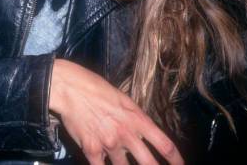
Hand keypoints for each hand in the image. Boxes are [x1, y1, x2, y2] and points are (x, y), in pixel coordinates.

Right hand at [49, 59, 183, 164]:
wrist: (70, 88)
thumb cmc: (95, 88)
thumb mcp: (122, 98)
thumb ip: (134, 117)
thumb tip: (142, 132)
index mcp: (137, 118)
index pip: (164, 144)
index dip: (176, 160)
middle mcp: (126, 133)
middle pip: (150, 164)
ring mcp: (109, 144)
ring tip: (125, 164)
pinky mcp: (92, 151)